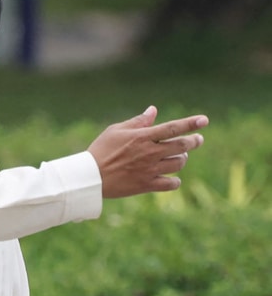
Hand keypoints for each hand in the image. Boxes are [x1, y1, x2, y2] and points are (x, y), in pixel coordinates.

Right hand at [88, 105, 207, 197]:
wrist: (90, 177)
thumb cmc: (101, 150)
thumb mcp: (116, 130)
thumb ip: (138, 121)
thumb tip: (153, 110)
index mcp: (143, 137)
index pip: (173, 128)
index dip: (191, 123)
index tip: (204, 120)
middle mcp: (150, 153)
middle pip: (181, 146)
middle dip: (194, 141)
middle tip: (197, 140)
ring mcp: (149, 170)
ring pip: (178, 164)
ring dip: (182, 159)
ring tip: (180, 156)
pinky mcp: (146, 185)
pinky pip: (170, 184)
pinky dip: (175, 181)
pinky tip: (172, 178)